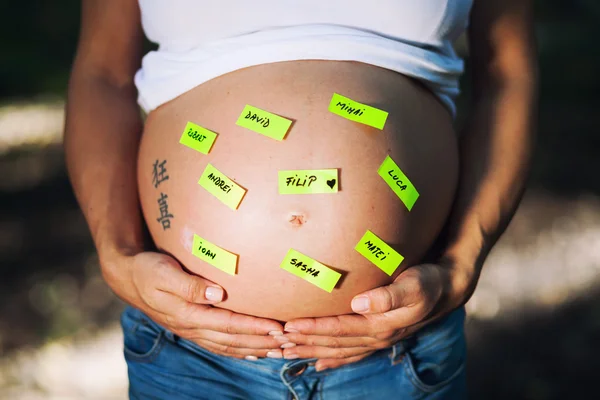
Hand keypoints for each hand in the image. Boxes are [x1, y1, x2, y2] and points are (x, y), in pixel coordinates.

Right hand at [102, 250, 286, 359]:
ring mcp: (192, 330)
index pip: (228, 324)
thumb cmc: (148, 269)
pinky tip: (254, 353)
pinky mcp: (192, 327)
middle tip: (289, 343)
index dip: (254, 327)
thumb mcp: (164, 272)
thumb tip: (217, 293)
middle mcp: (192, 327)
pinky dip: (239, 351)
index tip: (277, 328)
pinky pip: (219, 345)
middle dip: (262, 342)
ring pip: (228, 345)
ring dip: (255, 350)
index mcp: (187, 314)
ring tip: (279, 352)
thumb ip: (190, 284)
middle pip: (233, 339)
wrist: (128, 276)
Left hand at [281, 262, 473, 370]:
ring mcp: (377, 339)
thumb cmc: (429, 281)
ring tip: (286, 352)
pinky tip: (317, 363)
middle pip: (333, 343)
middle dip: (303, 343)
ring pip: (338, 350)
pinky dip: (332, 359)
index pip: (339, 329)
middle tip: (275, 343)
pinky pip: (350, 352)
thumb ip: (389, 295)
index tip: (287, 326)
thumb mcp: (415, 284)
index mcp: (380, 325)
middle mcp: (375, 337)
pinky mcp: (378, 335)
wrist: (447, 288)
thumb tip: (360, 303)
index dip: (313, 329)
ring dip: (311, 351)